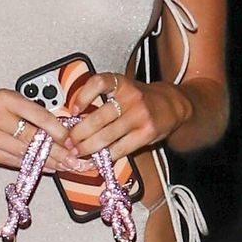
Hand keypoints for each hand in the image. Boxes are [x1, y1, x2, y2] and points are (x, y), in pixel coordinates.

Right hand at [0, 89, 83, 173]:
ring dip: (47, 162)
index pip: (39, 116)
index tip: (72, 140)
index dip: (58, 131)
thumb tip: (55, 129)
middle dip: (57, 151)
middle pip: (33, 138)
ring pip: (24, 153)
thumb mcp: (3, 99)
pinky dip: (30, 165)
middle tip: (74, 160)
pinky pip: (11, 161)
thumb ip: (26, 111)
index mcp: (5, 99)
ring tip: (64, 166)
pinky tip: (44, 168)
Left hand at [65, 71, 191, 164]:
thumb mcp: (122, 89)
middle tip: (69, 142)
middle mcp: (130, 97)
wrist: (172, 105)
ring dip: (87, 148)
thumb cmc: (140, 99)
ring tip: (77, 153)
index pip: (98, 83)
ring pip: (106, 136)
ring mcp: (139, 116)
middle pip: (98, 118)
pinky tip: (96, 159)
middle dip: (78, 134)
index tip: (74, 111)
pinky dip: (105, 156)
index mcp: (121, 83)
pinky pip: (120, 148)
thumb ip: (102, 99)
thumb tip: (74, 119)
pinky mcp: (146, 133)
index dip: (82, 97)